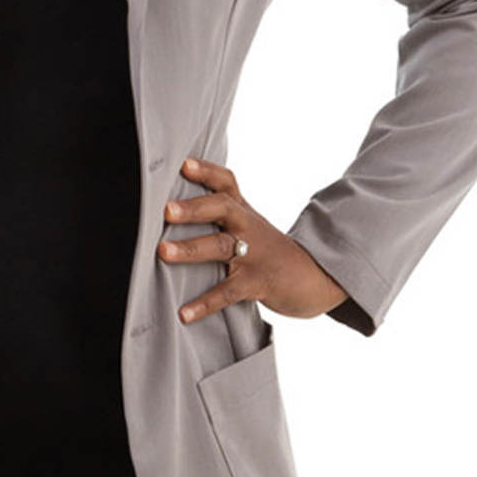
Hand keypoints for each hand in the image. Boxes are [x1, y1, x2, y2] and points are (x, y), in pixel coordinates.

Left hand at [157, 157, 347, 324]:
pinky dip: (206, 303)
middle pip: (222, 208)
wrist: (312, 276)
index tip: (183, 164)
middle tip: (166, 210)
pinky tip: (184, 313)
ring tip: (163, 252)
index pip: (225, 182)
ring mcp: (253, 254)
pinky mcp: (257, 283)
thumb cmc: (266, 246)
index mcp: (241, 209)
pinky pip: (228, 292)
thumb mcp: (246, 221)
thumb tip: (168, 204)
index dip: (206, 170)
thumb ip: (217, 209)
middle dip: (193, 208)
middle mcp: (246, 225)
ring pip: (221, 247)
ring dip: (191, 249)